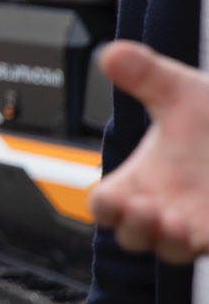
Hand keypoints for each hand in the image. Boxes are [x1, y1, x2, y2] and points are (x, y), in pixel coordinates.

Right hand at [91, 41, 208, 262]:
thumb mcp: (181, 93)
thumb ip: (145, 74)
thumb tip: (111, 53)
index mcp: (139, 179)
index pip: (105, 205)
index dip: (105, 206)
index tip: (115, 196)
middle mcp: (162, 206)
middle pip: (131, 234)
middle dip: (134, 226)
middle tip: (144, 208)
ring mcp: (193, 224)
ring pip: (168, 250)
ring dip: (167, 240)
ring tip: (175, 219)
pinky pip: (206, 249)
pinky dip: (202, 243)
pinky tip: (204, 226)